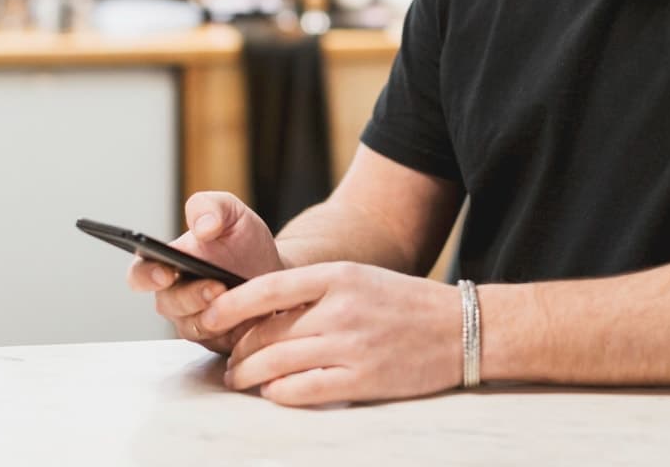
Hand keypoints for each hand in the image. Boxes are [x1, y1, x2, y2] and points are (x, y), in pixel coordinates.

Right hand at [126, 192, 284, 353]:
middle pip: (168, 304)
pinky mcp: (216, 340)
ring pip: (193, 328)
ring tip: (236, 300)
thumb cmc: (244, 241)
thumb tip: (201, 226)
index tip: (166, 272)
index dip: (147, 277)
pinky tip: (251, 317)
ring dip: (214, 316)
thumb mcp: (232, 212)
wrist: (274, 269)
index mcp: (166, 262)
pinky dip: (235, 331)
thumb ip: (211, 207)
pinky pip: (219, 342)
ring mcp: (193, 321)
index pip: (140, 274)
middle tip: (216, 287)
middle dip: (192, 296)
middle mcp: (174, 296)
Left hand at [204, 262, 463, 405]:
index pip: (267, 287)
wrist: (460, 328)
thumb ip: (315, 291)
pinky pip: (303, 390)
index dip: (230, 304)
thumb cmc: (405, 302)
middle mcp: (340, 308)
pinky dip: (279, 393)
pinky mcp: (362, 379)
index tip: (209, 316)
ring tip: (240, 380)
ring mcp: (351, 345)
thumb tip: (262, 312)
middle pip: (267, 331)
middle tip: (229, 360)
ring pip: (278, 363)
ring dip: (250, 375)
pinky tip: (273, 392)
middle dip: (239, 350)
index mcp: (338, 275)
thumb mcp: (359, 278)